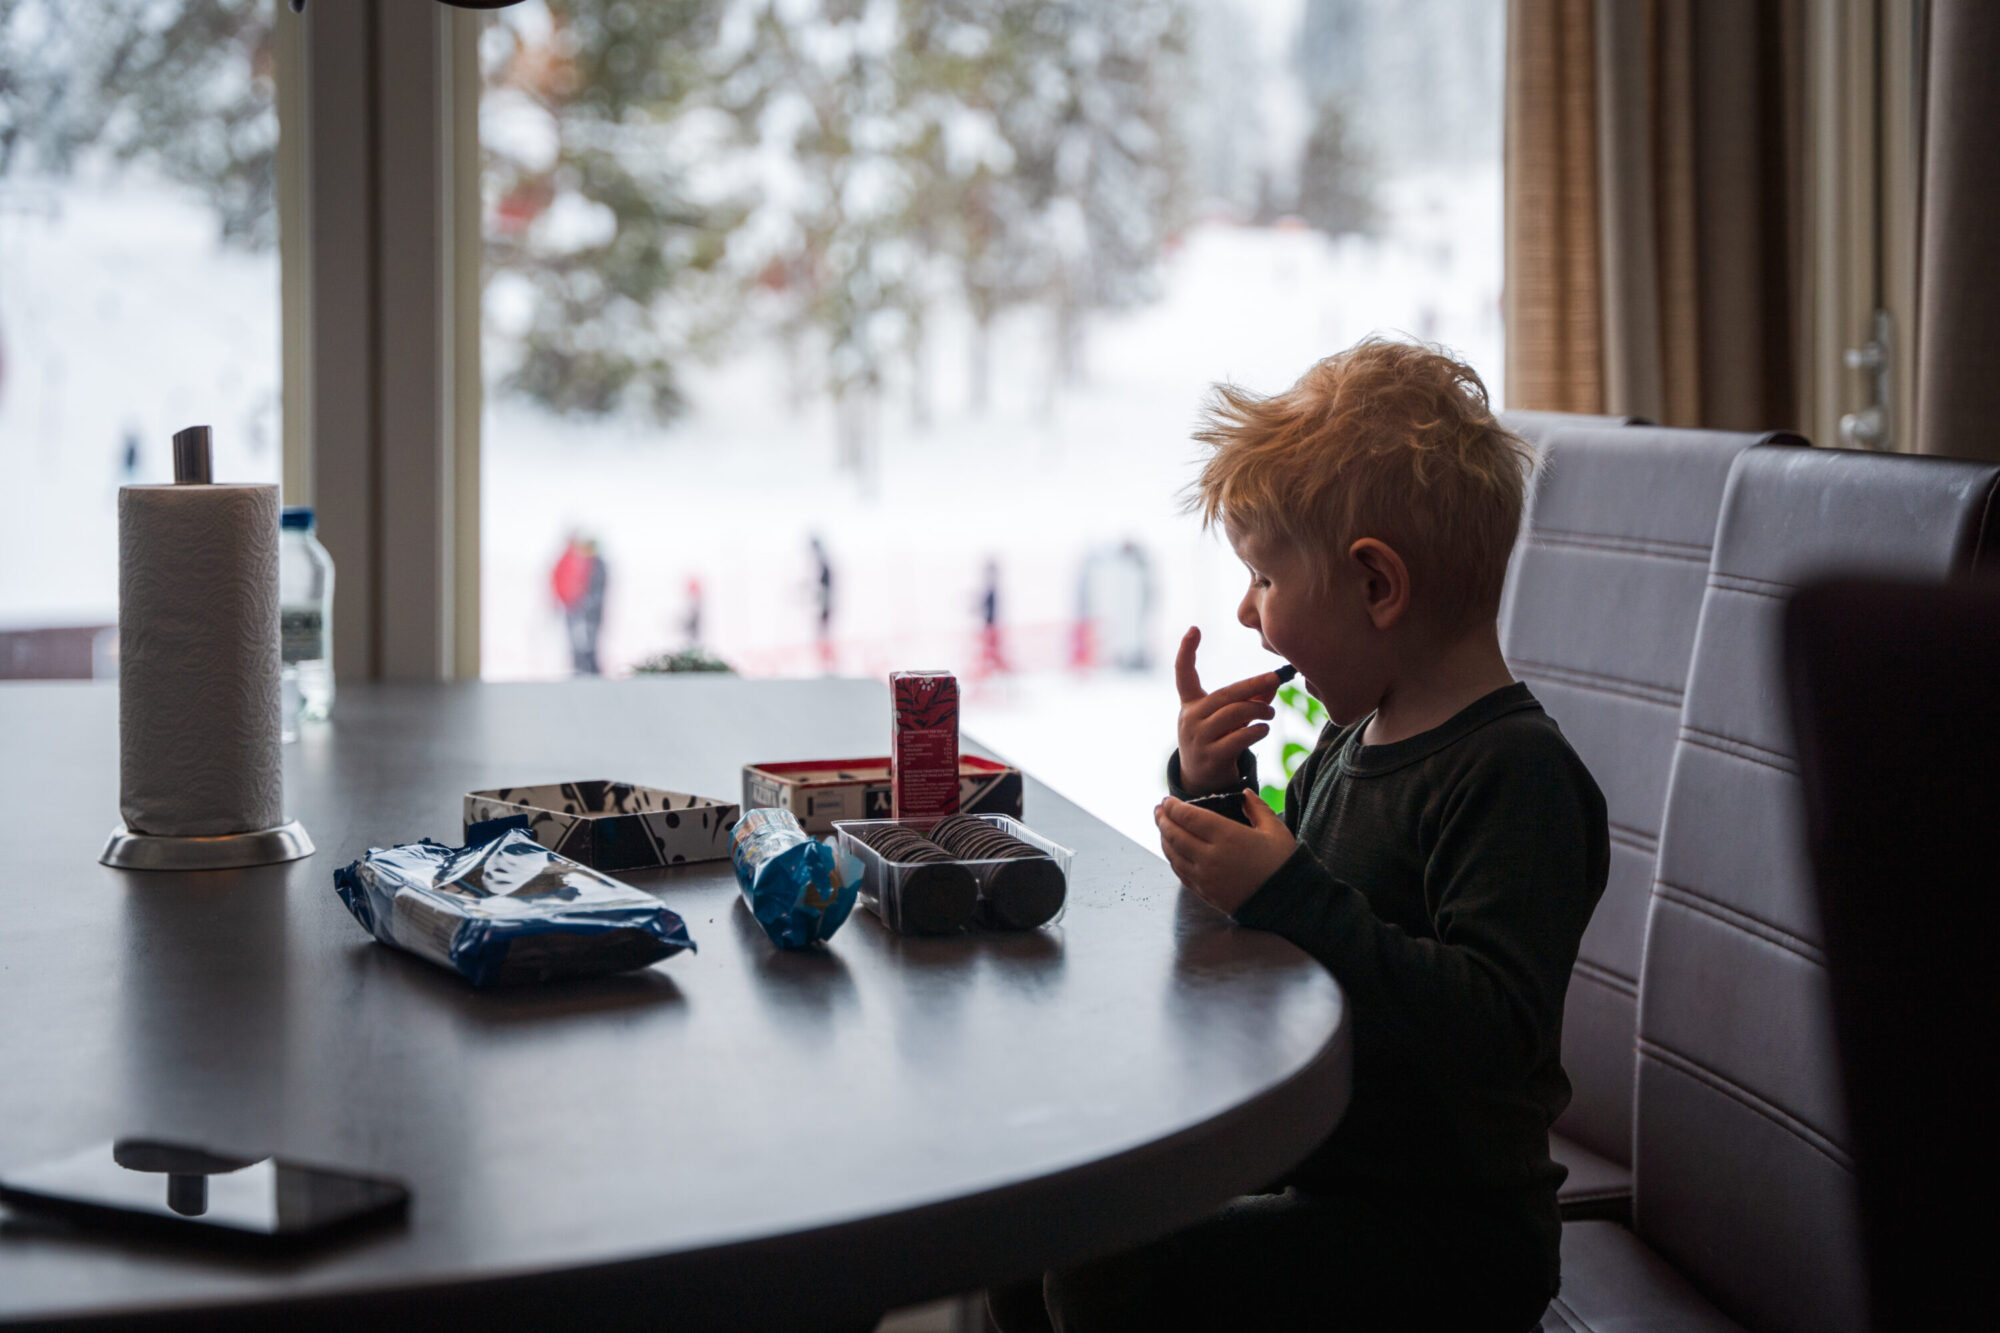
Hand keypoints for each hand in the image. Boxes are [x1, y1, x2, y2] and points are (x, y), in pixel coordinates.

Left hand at [1156, 788, 1296, 914]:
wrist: (1287, 903)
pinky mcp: (1205, 893)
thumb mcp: (1275, 829)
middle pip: (1175, 834)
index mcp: (1227, 836)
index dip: (1173, 807)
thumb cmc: (1283, 863)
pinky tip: (1172, 850)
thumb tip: (1244, 794)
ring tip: (1162, 827)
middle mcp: (1210, 856)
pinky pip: (1180, 872)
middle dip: (1163, 819)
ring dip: (1164, 838)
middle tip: (1158, 810)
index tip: (1167, 799)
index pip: (1189, 817)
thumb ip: (1257, 808)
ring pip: (1173, 854)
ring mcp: (1205, 877)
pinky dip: (1172, 858)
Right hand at [1174, 626, 1278, 793]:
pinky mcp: (1211, 756)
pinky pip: (1239, 737)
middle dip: (1253, 686)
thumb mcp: (1228, 719)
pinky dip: (1257, 730)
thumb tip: (1271, 686)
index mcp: (1190, 704)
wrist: (1202, 782)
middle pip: (1225, 695)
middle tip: (1274, 680)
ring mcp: (1198, 738)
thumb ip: (1247, 701)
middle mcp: (1190, 718)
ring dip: (1259, 710)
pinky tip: (1264, 728)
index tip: (1194, 629)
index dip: (1186, 651)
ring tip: (1271, 713)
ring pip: (1235, 714)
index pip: (1183, 674)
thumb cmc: (1217, 741)